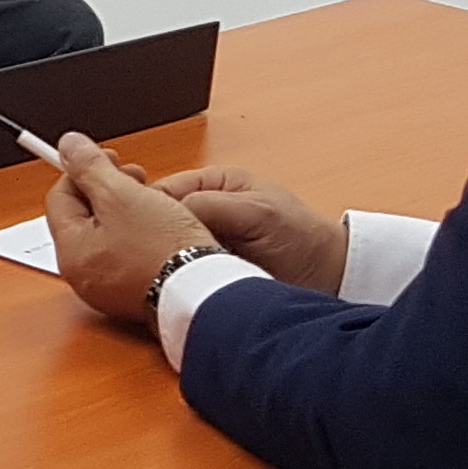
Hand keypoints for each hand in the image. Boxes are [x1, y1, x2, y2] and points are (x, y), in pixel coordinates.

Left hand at [45, 131, 221, 330]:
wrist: (204, 291)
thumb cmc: (164, 250)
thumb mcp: (121, 194)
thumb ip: (89, 167)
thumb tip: (68, 145)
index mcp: (72, 253)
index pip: (60, 197)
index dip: (82, 170)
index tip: (108, 157)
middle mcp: (84, 276)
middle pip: (82, 217)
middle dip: (106, 189)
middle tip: (134, 178)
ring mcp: (109, 288)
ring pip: (106, 234)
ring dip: (124, 210)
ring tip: (152, 201)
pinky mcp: (135, 293)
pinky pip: (126, 254)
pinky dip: (137, 234)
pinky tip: (160, 226)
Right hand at [152, 165, 349, 293]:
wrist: (329, 278)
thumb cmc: (302, 237)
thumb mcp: (256, 210)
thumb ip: (211, 204)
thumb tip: (164, 211)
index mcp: (211, 183)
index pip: (162, 190)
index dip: (148, 207)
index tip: (138, 226)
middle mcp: (203, 210)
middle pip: (159, 220)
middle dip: (152, 236)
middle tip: (147, 254)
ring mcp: (204, 242)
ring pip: (166, 248)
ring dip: (163, 260)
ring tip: (165, 271)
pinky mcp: (208, 272)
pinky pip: (181, 273)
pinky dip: (176, 279)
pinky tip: (176, 285)